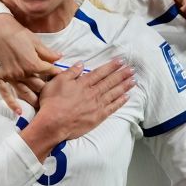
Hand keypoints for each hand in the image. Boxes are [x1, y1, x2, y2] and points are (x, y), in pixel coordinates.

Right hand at [0, 14, 62, 113]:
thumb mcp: (34, 40)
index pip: (49, 72)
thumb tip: (60, 57)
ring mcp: (10, 77)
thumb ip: (47, 52)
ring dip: (33, 100)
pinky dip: (12, 104)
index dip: (56, 75)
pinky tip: (19, 112)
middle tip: (54, 100)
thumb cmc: (15, 31)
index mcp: (33, 63)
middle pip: (38, 86)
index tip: (62, 81)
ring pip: (24, 92)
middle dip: (47, 92)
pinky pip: (5, 94)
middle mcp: (23, 73)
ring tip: (40, 108)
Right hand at [20, 58, 134, 161]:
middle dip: (122, 74)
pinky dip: (120, 102)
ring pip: (114, 93)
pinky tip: (127, 97)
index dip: (111, 66)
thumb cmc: (52, 102)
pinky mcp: (98, 117)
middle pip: (110, 81)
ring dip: (124, 86)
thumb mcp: (57, 82)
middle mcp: (92, 92)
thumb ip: (71, 72)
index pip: (100, 72)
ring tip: (134, 80)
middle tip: (132, 69)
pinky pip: (112, 108)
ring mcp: (96, 105)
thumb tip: (81, 64)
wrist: (53, 123)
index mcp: (83, 83)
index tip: (121, 61)